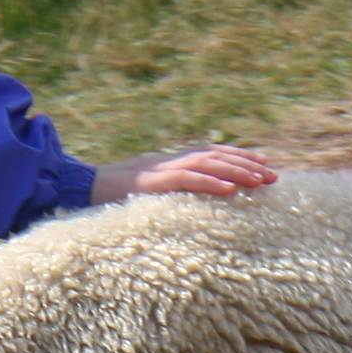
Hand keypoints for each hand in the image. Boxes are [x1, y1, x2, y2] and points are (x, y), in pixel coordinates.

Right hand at [91, 145, 279, 203]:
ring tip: (260, 180)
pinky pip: (185, 181)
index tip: (264, 162)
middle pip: (215, 156)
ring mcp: (159, 170)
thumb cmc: (110, 196)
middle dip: (246, 165)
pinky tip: (230, 190)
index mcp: (169, 162)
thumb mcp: (147, 191)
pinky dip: (209, 183)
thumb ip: (170, 189)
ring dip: (236, 171)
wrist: (77, 190)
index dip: (238, 156)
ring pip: (206, 164)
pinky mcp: (150, 183)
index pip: (211, 154)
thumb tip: (194, 198)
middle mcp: (168, 161)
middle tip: (273, 175)